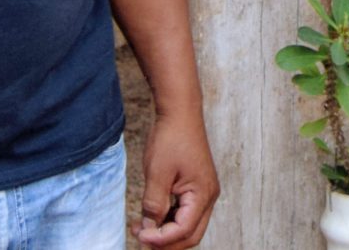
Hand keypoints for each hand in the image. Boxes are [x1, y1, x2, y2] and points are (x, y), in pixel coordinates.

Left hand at [136, 108, 217, 248]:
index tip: (139, 235)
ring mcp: (204, 191)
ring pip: (188, 226)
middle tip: (141, 240)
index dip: (160, 239)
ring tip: (141, 228)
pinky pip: (185, 213)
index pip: (183, 230)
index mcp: (203, 194)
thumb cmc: (172, 137)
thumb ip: (154, 204)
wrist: (180, 111)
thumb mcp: (157, 173)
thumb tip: (148, 228)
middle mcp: (208, 196)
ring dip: (166, 233)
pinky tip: (151, 216)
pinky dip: (169, 220)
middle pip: (190, 235)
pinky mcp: (196, 186)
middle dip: (166, 243)